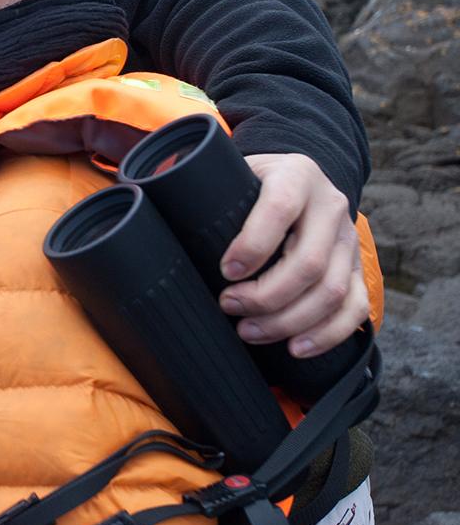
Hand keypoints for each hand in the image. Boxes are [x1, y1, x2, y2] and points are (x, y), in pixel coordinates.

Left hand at [219, 153, 367, 357]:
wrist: (296, 179)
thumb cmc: (251, 185)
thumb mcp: (233, 176)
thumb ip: (213, 199)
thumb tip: (165, 230)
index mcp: (296, 176)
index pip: (279, 209)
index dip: (252, 245)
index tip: (225, 271)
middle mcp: (330, 206)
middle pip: (309, 262)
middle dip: (265, 296)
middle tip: (229, 307)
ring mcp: (349, 240)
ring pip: (332, 290)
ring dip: (289, 321)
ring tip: (249, 332)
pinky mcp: (358, 268)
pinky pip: (355, 307)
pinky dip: (327, 334)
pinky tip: (295, 348)